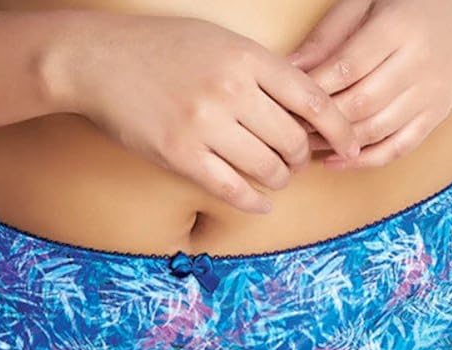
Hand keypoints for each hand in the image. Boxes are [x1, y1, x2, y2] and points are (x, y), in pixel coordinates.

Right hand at [44, 11, 359, 213]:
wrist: (100, 61)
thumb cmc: (162, 50)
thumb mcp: (219, 43)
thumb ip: (260, 71)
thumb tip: (304, 106)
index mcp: (247, 58)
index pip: (312, 99)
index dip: (338, 128)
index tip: (350, 143)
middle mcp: (231, 91)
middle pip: (292, 140)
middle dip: (302, 159)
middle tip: (297, 163)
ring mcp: (205, 125)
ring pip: (267, 169)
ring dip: (279, 181)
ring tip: (275, 179)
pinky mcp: (181, 156)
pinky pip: (232, 190)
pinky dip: (253, 203)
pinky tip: (260, 204)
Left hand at [287, 0, 451, 168]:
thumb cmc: (405, 3)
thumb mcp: (365, 3)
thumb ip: (329, 34)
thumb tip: (290, 68)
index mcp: (399, 28)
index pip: (347, 69)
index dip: (314, 90)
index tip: (286, 101)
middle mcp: (420, 63)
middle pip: (360, 104)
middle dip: (321, 121)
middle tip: (290, 129)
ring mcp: (432, 93)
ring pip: (376, 130)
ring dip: (337, 144)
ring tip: (306, 145)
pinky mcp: (438, 115)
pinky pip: (399, 148)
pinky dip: (366, 161)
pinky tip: (337, 162)